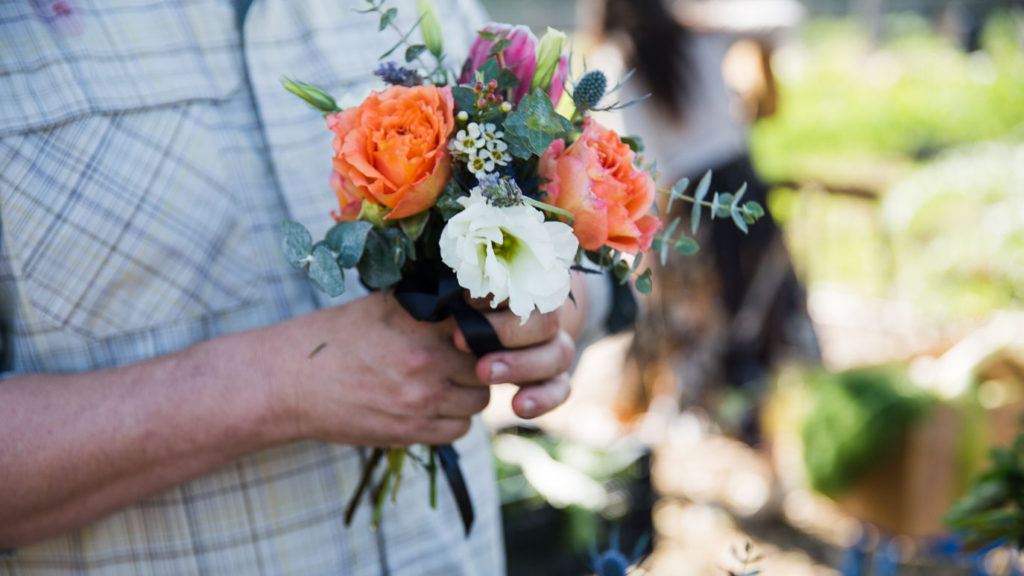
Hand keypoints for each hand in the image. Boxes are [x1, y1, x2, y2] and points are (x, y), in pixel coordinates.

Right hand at [267, 294, 490, 447]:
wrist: (288, 382)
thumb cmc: (333, 337)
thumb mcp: (381, 305)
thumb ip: (426, 302)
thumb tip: (466, 294)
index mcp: (422, 321)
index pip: (484, 321)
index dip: (489, 325)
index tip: (482, 326)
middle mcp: (427, 359)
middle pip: (489, 363)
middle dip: (484, 359)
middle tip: (469, 355)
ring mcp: (421, 399)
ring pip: (479, 400)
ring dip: (471, 391)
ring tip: (451, 382)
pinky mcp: (410, 432)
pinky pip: (459, 430)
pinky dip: (454, 419)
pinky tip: (436, 406)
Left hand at [455, 271, 587, 419]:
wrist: (482, 336)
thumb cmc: (466, 314)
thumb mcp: (463, 302)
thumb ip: (463, 297)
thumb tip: (451, 294)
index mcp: (528, 290)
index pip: (526, 285)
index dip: (498, 294)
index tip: (465, 301)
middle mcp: (547, 318)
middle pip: (546, 321)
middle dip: (505, 332)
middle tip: (460, 341)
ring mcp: (554, 348)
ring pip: (558, 354)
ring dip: (522, 365)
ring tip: (483, 373)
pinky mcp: (554, 378)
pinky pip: (560, 389)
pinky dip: (542, 399)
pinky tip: (517, 406)